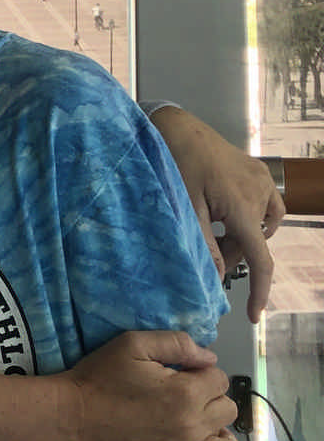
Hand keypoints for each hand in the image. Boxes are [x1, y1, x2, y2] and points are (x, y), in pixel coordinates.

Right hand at [66, 331, 234, 440]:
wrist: (77, 415)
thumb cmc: (100, 378)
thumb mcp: (132, 344)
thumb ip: (175, 343)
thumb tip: (207, 356)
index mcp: (184, 393)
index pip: (219, 377)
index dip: (199, 368)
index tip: (178, 369)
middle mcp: (192, 424)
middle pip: (227, 405)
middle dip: (208, 392)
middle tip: (181, 387)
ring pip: (224, 432)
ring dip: (211, 418)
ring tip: (187, 410)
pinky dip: (207, 438)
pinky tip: (188, 428)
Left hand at [149, 105, 285, 320]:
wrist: (175, 126)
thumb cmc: (175, 162)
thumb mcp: (185, 207)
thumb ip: (202, 243)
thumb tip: (214, 276)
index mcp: (241, 206)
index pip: (260, 259)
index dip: (260, 291)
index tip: (253, 314)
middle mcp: (260, 193)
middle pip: (256, 242)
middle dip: (235, 253)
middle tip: (207, 250)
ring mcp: (262, 180)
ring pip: (263, 225)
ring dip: (242, 234)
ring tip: (213, 228)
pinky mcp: (258, 171)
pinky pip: (265, 205)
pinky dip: (250, 216)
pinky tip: (225, 212)